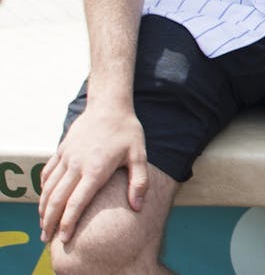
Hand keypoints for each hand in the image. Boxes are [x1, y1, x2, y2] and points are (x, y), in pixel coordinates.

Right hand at [38, 107, 148, 244]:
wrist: (109, 105)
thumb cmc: (127, 131)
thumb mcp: (139, 154)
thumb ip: (139, 182)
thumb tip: (138, 207)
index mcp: (95, 169)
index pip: (77, 202)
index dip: (68, 222)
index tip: (64, 238)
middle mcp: (76, 165)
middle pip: (57, 199)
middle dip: (50, 221)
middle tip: (47, 239)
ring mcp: (66, 157)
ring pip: (49, 188)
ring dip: (44, 208)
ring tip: (43, 224)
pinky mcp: (61, 150)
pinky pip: (47, 173)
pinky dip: (43, 189)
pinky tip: (45, 200)